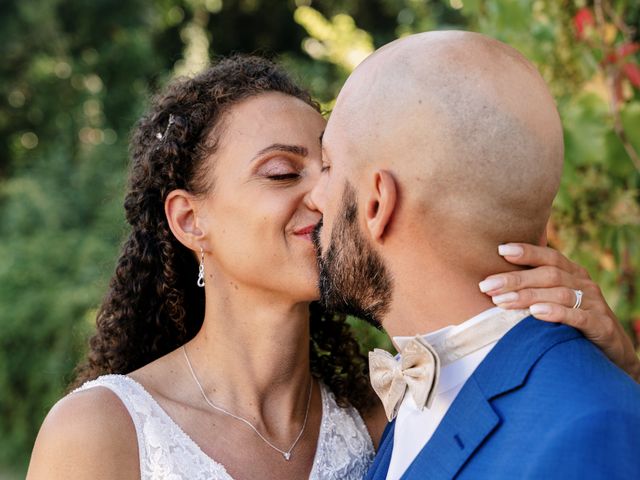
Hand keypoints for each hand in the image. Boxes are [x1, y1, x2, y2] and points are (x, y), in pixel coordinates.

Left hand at [479, 243, 639, 382]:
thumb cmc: (574, 321)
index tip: (500, 249)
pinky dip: (556, 313)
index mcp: (573, 273)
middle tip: (486, 285)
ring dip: (527, 296)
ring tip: (501, 301)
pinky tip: (535, 313)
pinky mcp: (601, 326)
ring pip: (559, 294)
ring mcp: (595, 304)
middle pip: (549, 275)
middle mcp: (585, 284)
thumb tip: (495, 280)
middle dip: (515, 279)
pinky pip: (578, 316)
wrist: (613, 351)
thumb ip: (536, 287)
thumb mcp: (557, 299)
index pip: (550, 256)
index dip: (527, 251)